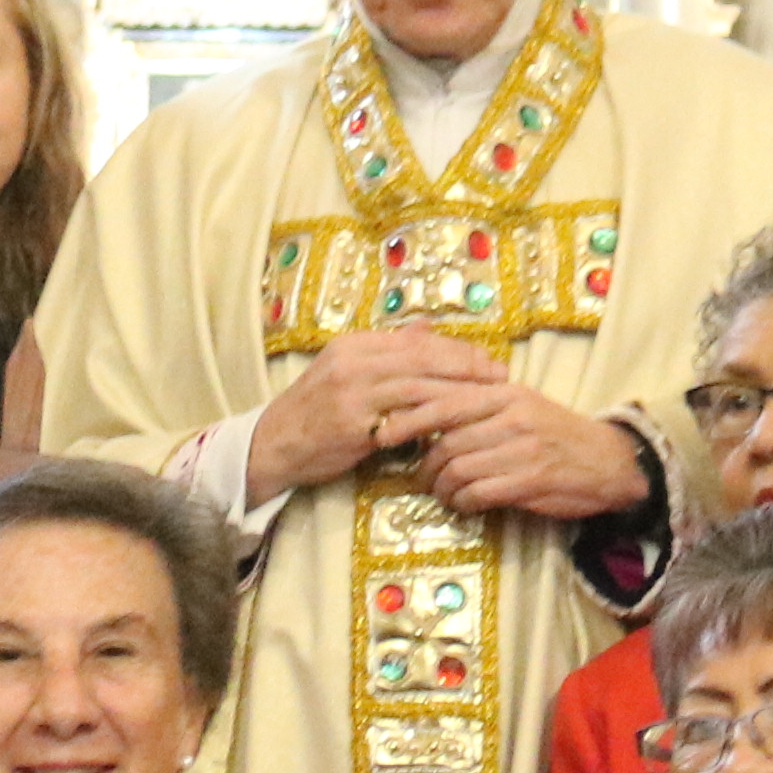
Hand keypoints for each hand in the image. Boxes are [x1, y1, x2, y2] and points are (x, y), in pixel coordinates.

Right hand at [244, 323, 515, 503]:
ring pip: (418, 385)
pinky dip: (434, 419)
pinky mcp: (354, 424)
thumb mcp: (347, 370)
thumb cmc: (315, 411)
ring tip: (489, 397)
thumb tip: (427, 328)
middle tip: (499, 374)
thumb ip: (388, 351)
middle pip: (423, 357)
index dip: (456, 348)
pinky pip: (404, 419)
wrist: (274, 445)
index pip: (416, 340)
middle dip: (466, 365)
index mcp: (355, 345)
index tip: (487, 359)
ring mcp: (352, 392)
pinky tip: (457, 424)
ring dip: (458, 391)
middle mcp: (354, 361)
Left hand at [414, 380, 656, 522]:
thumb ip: (480, 405)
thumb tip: (430, 412)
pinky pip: (478, 492)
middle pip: (447, 440)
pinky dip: (464, 502)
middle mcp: (511, 417)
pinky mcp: (530, 480)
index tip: (383, 432)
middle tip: (419, 478)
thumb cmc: (558, 434)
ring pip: (459, 468)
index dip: (409, 418)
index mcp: (505, 394)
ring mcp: (521, 449)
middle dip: (425, 464)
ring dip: (443, 488)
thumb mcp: (522, 406)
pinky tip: (465, 505)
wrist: (609, 461)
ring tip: (442, 494)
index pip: (445, 401)